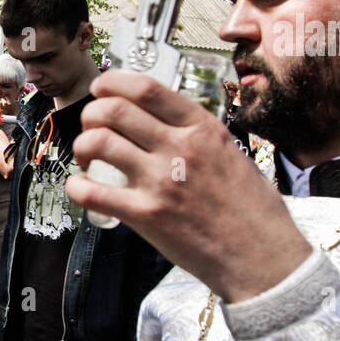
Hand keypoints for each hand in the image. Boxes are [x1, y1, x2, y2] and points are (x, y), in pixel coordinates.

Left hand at [65, 70, 310, 303]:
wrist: (263, 258)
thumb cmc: (252, 210)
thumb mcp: (232, 153)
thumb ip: (197, 135)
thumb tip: (164, 122)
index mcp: (202, 128)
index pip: (146, 88)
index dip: (112, 82)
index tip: (101, 90)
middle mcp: (180, 148)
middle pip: (113, 110)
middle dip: (90, 114)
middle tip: (91, 130)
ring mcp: (161, 181)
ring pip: (98, 142)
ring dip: (81, 146)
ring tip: (87, 160)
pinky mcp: (147, 215)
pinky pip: (93, 192)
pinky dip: (76, 187)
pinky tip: (80, 188)